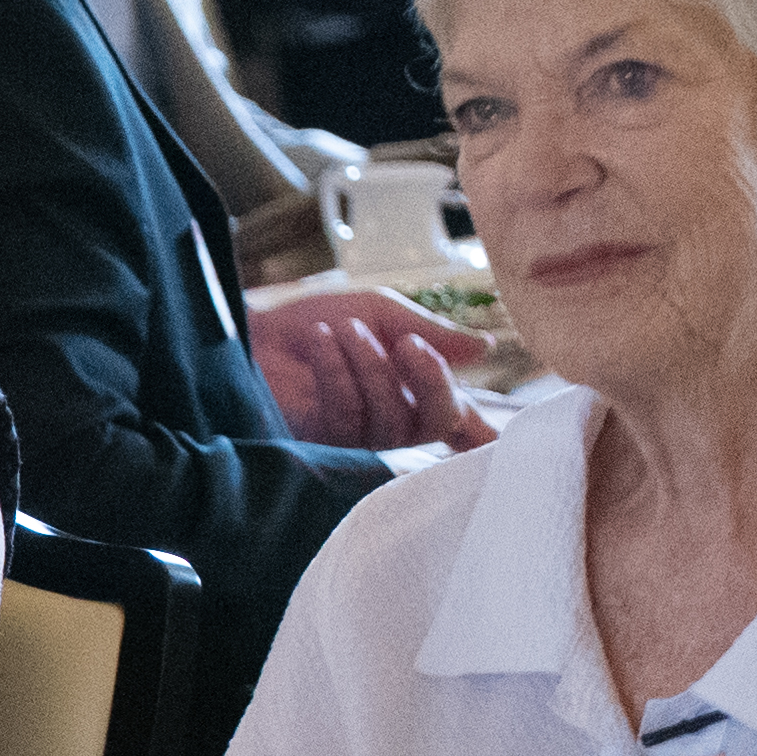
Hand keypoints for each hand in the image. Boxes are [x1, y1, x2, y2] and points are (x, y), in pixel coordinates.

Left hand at [246, 278, 503, 449]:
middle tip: (410, 343)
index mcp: (416, 390)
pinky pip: (346, 415)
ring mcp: (358, 437)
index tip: (506, 436)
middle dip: (431, 381)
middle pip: (436, 421)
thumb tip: (485, 349)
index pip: (462, 421)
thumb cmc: (317, 318)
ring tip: (345, 329)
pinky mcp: (319, 442)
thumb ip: (431, 331)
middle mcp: (394, 420)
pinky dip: (338, 371)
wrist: (250, 325)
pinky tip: (321, 341)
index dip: (486, 434)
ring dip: (370, 364)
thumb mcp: (381, 313)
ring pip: (389, 417)